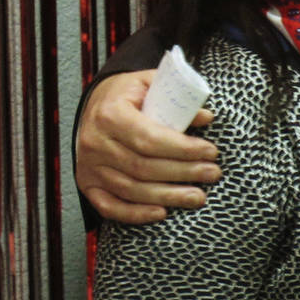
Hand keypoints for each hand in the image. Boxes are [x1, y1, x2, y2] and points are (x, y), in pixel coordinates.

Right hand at [75, 69, 221, 223]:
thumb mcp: (150, 84)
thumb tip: (206, 118)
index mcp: (110, 114)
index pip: (149, 138)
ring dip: (168, 196)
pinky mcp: (87, 183)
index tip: (210, 152)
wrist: (96, 104)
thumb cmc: (128, 94)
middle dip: (183, 173)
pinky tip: (162, 212)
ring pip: (132, 189)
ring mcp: (89, 166)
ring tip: (197, 196)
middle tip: (212, 173)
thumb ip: (177, 100)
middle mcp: (96, 143)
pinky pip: (110, 206)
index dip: (182, 149)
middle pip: (144, 167)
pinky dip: (136, 214)